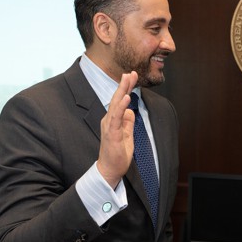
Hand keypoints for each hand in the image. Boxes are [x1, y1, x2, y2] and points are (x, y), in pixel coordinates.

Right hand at [97, 71, 137, 187]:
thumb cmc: (117, 154)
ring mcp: (109, 126)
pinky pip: (116, 118)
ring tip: (127, 79)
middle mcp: (108, 120)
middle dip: (124, 85)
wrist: (110, 169)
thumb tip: (131, 112)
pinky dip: (121, 107)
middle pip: (117, 99)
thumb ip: (128, 122)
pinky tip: (126, 98)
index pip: (120, 101)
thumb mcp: (127, 135)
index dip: (126, 88)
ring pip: (115, 105)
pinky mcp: (111, 134)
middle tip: (130, 72)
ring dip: (122, 91)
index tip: (132, 76)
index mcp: (113, 120)